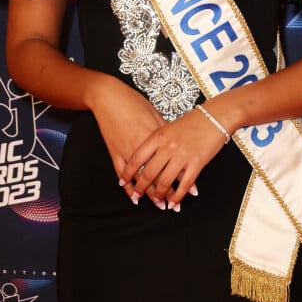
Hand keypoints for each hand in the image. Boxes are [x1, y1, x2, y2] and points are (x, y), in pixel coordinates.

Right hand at [90, 76, 169, 207]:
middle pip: (157, 174)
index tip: (191, 191)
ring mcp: (126, 150)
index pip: (172, 163)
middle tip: (175, 205)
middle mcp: (142, 146)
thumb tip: (177, 144)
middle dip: (167, 191)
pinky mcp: (114, 151)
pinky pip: (122, 173)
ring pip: (140, 178)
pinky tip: (134, 196)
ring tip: (159, 205)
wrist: (109, 96)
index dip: (182, 178)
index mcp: (155, 136)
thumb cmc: (133, 101)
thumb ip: (165, 130)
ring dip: (149, 194)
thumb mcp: (154, 113)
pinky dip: (128, 186)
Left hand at [119, 105, 227, 209]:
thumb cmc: (191, 121)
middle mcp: (168, 147)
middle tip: (137, 196)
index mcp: (158, 136)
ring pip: (165, 182)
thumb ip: (156, 140)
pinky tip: (174, 203)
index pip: (137, 157)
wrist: (214, 117)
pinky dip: (178, 197)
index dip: (128, 172)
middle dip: (141, 188)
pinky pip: (184, 184)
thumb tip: (142, 154)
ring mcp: (182, 156)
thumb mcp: (168, 126)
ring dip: (159, 195)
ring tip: (157, 201)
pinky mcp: (197, 163)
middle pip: (149, 172)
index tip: (122, 181)